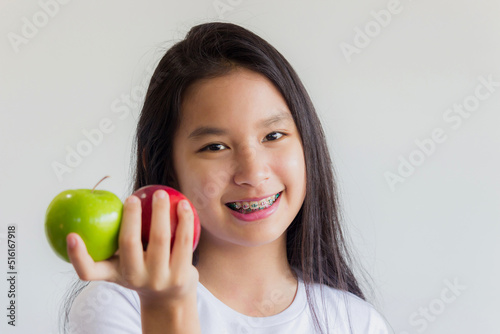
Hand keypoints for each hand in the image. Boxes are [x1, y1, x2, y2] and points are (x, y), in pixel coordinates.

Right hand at [66, 190, 198, 304]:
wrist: (170, 298)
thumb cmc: (140, 270)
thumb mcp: (122, 263)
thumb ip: (113, 240)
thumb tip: (103, 198)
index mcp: (114, 275)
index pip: (88, 272)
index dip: (77, 255)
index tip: (71, 235)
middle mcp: (134, 279)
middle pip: (129, 244)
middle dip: (130, 217)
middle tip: (133, 197)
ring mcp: (159, 278)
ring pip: (160, 239)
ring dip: (161, 212)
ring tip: (162, 194)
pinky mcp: (181, 275)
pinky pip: (183, 241)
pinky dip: (184, 220)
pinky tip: (184, 205)